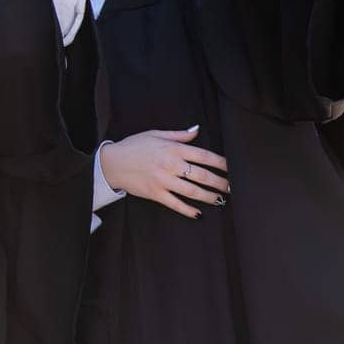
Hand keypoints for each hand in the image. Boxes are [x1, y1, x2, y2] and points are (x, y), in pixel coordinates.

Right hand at [100, 126, 229, 218]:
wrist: (112, 162)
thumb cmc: (134, 146)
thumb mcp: (155, 134)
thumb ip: (179, 135)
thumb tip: (197, 129)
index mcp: (172, 149)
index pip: (204, 156)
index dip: (221, 163)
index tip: (232, 168)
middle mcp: (170, 165)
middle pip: (202, 175)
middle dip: (220, 183)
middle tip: (231, 188)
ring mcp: (163, 180)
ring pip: (192, 191)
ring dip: (209, 197)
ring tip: (220, 200)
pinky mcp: (155, 193)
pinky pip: (176, 204)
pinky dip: (188, 210)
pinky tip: (198, 213)